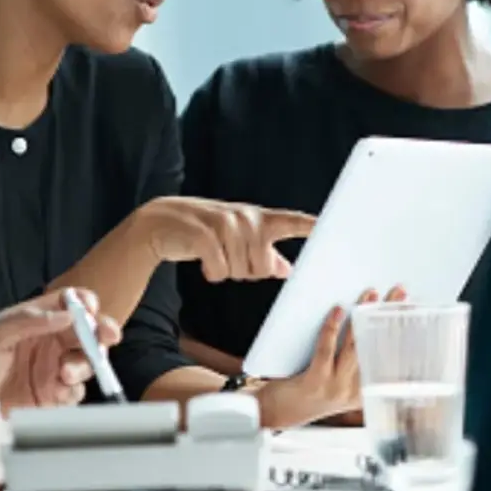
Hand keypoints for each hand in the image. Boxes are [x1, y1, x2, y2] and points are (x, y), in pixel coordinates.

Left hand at [0, 288, 118, 406]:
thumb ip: (28, 320)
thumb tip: (66, 315)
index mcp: (36, 321)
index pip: (69, 304)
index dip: (84, 303)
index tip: (90, 309)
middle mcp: (49, 343)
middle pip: (87, 332)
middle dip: (101, 333)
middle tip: (107, 337)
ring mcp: (52, 371)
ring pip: (86, 362)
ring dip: (84, 365)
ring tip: (65, 373)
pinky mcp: (52, 398)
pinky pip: (76, 392)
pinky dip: (73, 390)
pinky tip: (59, 392)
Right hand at [130, 196, 315, 281]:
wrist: (160, 222)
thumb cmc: (204, 231)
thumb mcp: (237, 237)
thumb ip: (264, 252)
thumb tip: (287, 269)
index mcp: (258, 218)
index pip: (290, 221)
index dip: (310, 226)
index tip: (330, 228)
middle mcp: (246, 218)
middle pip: (263, 267)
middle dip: (246, 271)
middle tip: (229, 256)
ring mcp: (225, 225)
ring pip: (241, 272)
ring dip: (226, 271)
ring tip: (214, 254)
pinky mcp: (204, 236)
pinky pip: (220, 271)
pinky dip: (212, 273)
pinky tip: (203, 260)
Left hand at [256, 285, 407, 429]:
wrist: (275, 413)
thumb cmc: (305, 391)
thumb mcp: (336, 382)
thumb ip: (352, 361)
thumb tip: (365, 320)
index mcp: (364, 390)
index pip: (389, 358)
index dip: (401, 332)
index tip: (411, 311)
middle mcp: (353, 391)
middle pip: (376, 348)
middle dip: (388, 317)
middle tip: (399, 294)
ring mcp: (335, 388)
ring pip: (354, 346)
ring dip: (363, 317)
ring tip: (371, 295)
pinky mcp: (315, 382)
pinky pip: (326, 349)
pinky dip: (332, 327)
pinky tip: (338, 310)